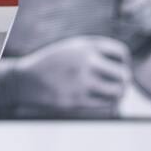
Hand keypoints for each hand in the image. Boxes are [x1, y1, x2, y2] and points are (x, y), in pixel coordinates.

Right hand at [7, 36, 131, 113]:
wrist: (25, 80)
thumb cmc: (52, 64)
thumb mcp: (72, 48)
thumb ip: (95, 51)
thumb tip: (124, 65)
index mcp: (85, 46)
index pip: (121, 53)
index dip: (123, 62)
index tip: (117, 67)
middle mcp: (85, 61)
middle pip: (123, 74)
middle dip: (124, 80)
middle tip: (119, 84)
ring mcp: (81, 81)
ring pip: (118, 91)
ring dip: (119, 94)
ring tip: (114, 94)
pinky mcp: (77, 100)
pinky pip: (105, 104)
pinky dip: (108, 104)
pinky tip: (102, 100)